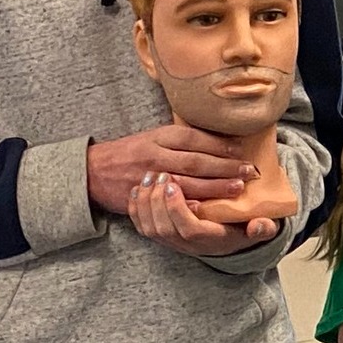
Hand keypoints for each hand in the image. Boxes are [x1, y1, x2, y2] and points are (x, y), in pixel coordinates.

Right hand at [89, 125, 257, 214]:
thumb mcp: (152, 137)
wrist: (93, 171)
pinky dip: (192, 203)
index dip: (220, 145)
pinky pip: (171, 201)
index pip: (195, 138)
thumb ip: (180, 139)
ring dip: (216, 186)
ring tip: (238, 188)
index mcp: (159, 136)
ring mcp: (149, 177)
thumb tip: (218, 141)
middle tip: (249, 171)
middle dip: (226, 167)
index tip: (241, 150)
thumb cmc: (130, 152)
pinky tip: (210, 206)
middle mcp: (155, 155)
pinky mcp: (144, 197)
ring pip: (188, 182)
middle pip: (197, 161)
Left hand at [127, 171, 278, 255]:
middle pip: (162, 227)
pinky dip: (136, 207)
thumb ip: (263, 228)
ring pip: (148, 226)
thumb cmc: (242, 228)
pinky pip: (140, 225)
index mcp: (210, 240)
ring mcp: (170, 241)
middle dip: (157, 200)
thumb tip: (260, 225)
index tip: (174, 185)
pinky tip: (138, 187)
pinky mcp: (160, 235)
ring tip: (149, 176)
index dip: (177, 209)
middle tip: (159, 174)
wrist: (228, 242)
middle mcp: (186, 244)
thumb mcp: (260, 229)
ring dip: (145, 201)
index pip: (187, 229)